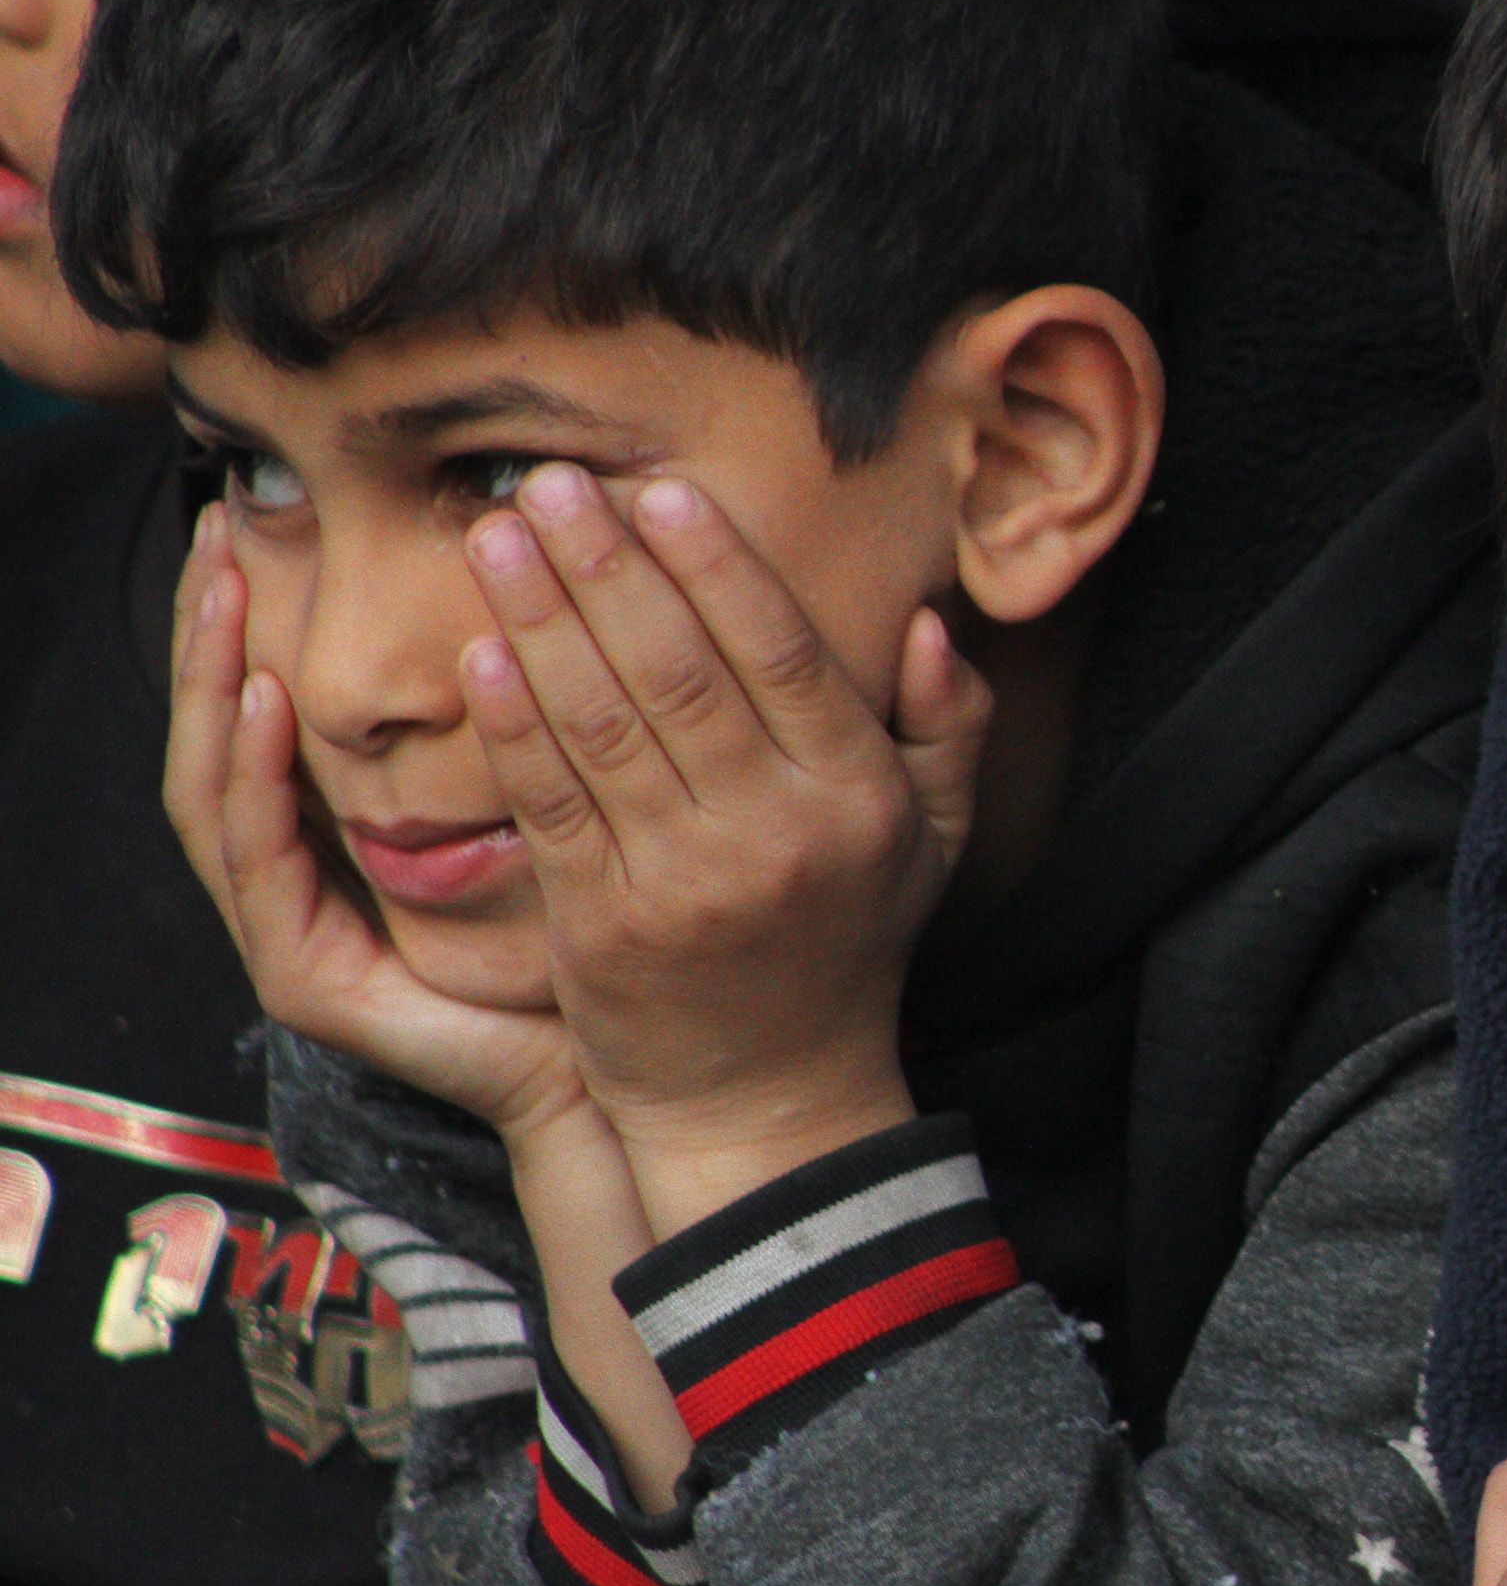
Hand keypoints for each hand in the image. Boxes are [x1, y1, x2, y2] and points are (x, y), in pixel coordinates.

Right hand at [165, 508, 583, 1138]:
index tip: (257, 523)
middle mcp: (300, 885)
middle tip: (213, 529)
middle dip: (212, 632)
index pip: (270, 716)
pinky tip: (264, 699)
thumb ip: (516, 723)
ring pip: (218, 788)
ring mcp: (289, 934)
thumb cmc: (590, 936)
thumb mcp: (545, 802)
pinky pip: (262, 859)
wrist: (603, 1068)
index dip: (253, 625)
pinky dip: (256, 774)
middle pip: (226, 737)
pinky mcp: (305, 978)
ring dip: (212, 683)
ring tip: (224, 591)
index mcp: (341, 843)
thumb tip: (536, 595)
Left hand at [457, 465, 988, 1235]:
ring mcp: (683, 881)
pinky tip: (481, 654)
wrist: (769, 1100)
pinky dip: (511, 725)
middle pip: (679, 672)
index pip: (781, 655)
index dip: (715, 567)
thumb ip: (946, 728)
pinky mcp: (601, 926)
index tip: (658, 494)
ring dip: (541, 619)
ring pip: (602, 724)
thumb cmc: (845, 948)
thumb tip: (925, 624)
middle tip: (548, 486)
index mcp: (855, 798)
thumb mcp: (933, 841)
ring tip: (496, 537)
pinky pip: (548, 804)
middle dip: (606, 567)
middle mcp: (773, 832)